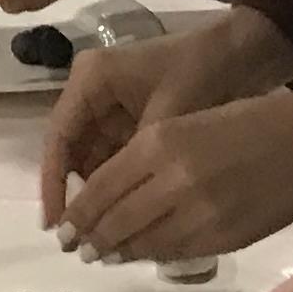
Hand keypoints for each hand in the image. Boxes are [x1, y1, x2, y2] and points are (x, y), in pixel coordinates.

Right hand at [37, 7, 292, 228]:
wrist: (239, 51)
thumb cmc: (200, 74)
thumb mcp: (168, 117)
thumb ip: (139, 159)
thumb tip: (117, 211)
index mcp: (91, 80)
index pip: (59, 138)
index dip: (54, 184)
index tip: (56, 225)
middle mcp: (90, 90)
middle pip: (69, 150)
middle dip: (72, 194)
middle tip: (74, 240)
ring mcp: (107, 104)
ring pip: (89, 157)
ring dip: (92, 193)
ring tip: (96, 235)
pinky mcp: (126, 116)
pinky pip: (110, 155)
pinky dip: (114, 183)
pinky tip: (120, 214)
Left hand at [62, 58, 292, 263]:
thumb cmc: (247, 122)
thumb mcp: (185, 125)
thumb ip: (146, 162)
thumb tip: (109, 199)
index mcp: (160, 142)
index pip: (102, 187)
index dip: (78, 213)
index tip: (62, 228)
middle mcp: (173, 180)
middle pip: (116, 220)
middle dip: (91, 238)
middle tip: (75, 248)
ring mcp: (198, 214)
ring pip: (142, 242)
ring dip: (118, 251)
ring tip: (102, 255)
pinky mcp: (221, 239)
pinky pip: (174, 253)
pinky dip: (152, 255)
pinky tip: (141, 254)